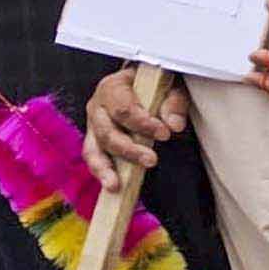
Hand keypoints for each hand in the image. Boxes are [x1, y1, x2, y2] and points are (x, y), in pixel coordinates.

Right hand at [80, 67, 183, 197]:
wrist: (142, 83)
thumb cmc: (156, 84)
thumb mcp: (170, 86)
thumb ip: (174, 103)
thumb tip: (175, 125)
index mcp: (113, 87)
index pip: (123, 108)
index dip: (142, 123)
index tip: (164, 134)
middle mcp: (97, 106)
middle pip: (107, 132)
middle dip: (129, 149)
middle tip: (152, 160)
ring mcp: (93, 125)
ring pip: (94, 149)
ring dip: (106, 168)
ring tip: (116, 185)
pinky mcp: (95, 141)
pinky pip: (94, 158)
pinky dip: (101, 172)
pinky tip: (112, 186)